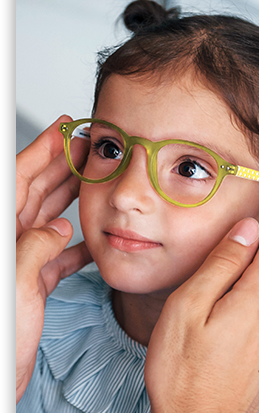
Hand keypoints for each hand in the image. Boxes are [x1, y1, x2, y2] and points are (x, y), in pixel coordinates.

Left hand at [16, 115, 92, 403]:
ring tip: (95, 184)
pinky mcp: (31, 286)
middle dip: (63, 168)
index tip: (67, 127)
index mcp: (1, 232)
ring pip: (48, 221)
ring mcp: (20, 263)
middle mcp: (9, 242)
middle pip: (37, 193)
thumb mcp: (15, 283)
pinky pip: (57, 257)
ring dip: (72, 201)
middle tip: (90, 150)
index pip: (20, 177)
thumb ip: (37, 246)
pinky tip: (93, 240)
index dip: (43, 149)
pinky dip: (77, 247)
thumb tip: (59, 228)